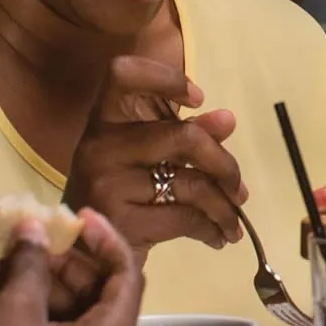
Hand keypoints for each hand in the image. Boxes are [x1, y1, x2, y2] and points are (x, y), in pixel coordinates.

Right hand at [0, 210, 144, 325]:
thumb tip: (32, 226)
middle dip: (72, 265)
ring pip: (88, 320)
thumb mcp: (10, 316)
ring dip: (57, 290)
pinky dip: (53, 318)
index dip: (106, 238)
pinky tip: (16, 303)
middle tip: (33, 245)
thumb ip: (29, 266)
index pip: (128, 275)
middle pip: (108, 297)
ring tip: (14, 272)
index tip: (77, 216)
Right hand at [63, 56, 246, 252]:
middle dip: (224, 165)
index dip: (165, 77)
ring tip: (233, 220)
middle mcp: (99, 145)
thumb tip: (227, 120)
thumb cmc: (119, 195)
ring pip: (190, 184)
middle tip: (238, 188)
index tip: (198, 99)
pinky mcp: (120, 220)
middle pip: (183, 137)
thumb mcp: (146, 158)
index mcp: (103, 120)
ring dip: (225, 206)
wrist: (86, 252)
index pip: (122, 73)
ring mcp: (106, 183)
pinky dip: (211, 228)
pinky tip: (217, 236)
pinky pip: (185, 218)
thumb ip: (185, 134)